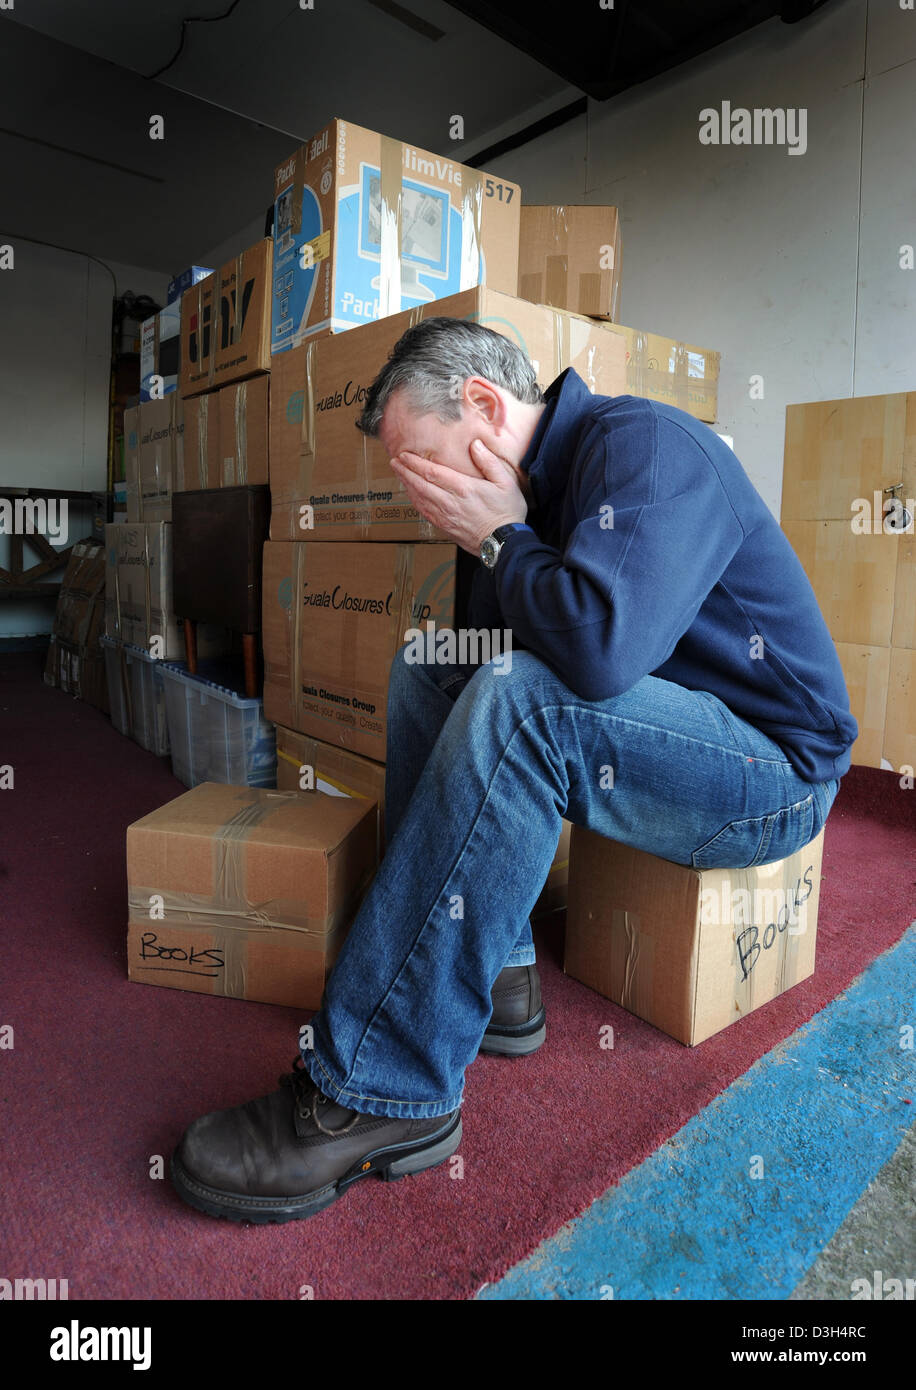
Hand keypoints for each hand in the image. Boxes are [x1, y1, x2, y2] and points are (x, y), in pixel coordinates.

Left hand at [389, 438, 527, 555]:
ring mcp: (446, 516)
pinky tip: (412, 495)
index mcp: (463, 488)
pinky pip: (425, 512)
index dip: (415, 463)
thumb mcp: (505, 483)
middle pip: (420, 485)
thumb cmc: (507, 513)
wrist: (504, 543)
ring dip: (407, 486)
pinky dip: (415, 502)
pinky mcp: (445, 527)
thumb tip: (475, 445)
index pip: (432, 473)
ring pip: (420, 499)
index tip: (404, 455)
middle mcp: (450, 502)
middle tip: (394, 462)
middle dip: (405, 472)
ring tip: (399, 475)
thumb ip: (489, 462)